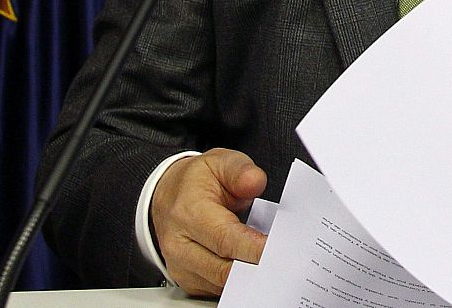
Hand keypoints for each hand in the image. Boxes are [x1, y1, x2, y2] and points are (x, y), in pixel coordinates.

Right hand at [150, 147, 268, 296]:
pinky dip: (239, 282)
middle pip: (223, 269)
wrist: (167, 195)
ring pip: (221, 283)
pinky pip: (216, 289)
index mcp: (189, 212)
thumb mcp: (220, 162)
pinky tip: (254, 267)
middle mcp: (180, 244)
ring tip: (274, 263)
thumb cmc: (196, 181)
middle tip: (285, 260)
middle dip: (257, 267)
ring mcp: (181, 266)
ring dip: (249, 276)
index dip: (254, 248)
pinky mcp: (187, 280)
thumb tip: (255, 183)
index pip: (225, 239)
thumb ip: (241, 171)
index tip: (279, 249)